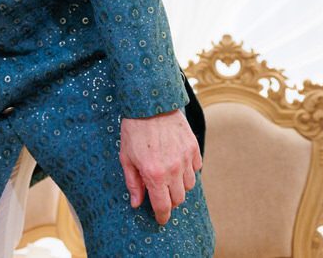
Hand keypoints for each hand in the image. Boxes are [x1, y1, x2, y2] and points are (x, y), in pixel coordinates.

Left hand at [119, 110, 201, 224]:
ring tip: (167, 175)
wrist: (150, 104)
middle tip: (161, 194)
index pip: (163, 206)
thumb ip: (133, 183)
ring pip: (189, 185)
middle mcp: (173, 170)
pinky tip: (176, 162)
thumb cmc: (134, 130)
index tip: (161, 219)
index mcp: (154, 174)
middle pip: (178, 199)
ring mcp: (185, 159)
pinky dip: (188, 170)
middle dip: (170, 201)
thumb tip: (136, 203)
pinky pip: (195, 168)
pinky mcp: (193, 148)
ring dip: (179, 185)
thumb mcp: (126, 157)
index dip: (162, 216)